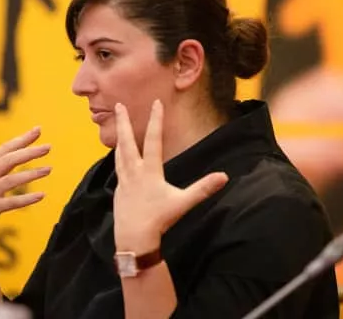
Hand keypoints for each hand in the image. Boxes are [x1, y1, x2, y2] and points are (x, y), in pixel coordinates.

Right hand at [0, 126, 51, 246]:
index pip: (4, 150)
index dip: (21, 140)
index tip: (37, 130)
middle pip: (8, 160)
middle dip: (28, 152)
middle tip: (48, 147)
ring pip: (11, 179)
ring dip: (31, 174)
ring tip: (48, 169)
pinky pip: (10, 202)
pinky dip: (26, 199)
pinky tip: (41, 195)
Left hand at [112, 100, 227, 252]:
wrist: (134, 238)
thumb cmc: (159, 220)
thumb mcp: (183, 203)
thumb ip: (203, 188)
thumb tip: (224, 176)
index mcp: (150, 171)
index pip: (154, 140)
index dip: (156, 120)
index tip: (156, 103)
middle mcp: (134, 172)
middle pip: (126, 141)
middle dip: (123, 122)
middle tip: (118, 105)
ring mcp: (124, 182)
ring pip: (119, 154)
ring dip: (119, 139)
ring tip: (118, 127)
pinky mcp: (118, 192)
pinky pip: (118, 169)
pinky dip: (118, 159)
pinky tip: (120, 159)